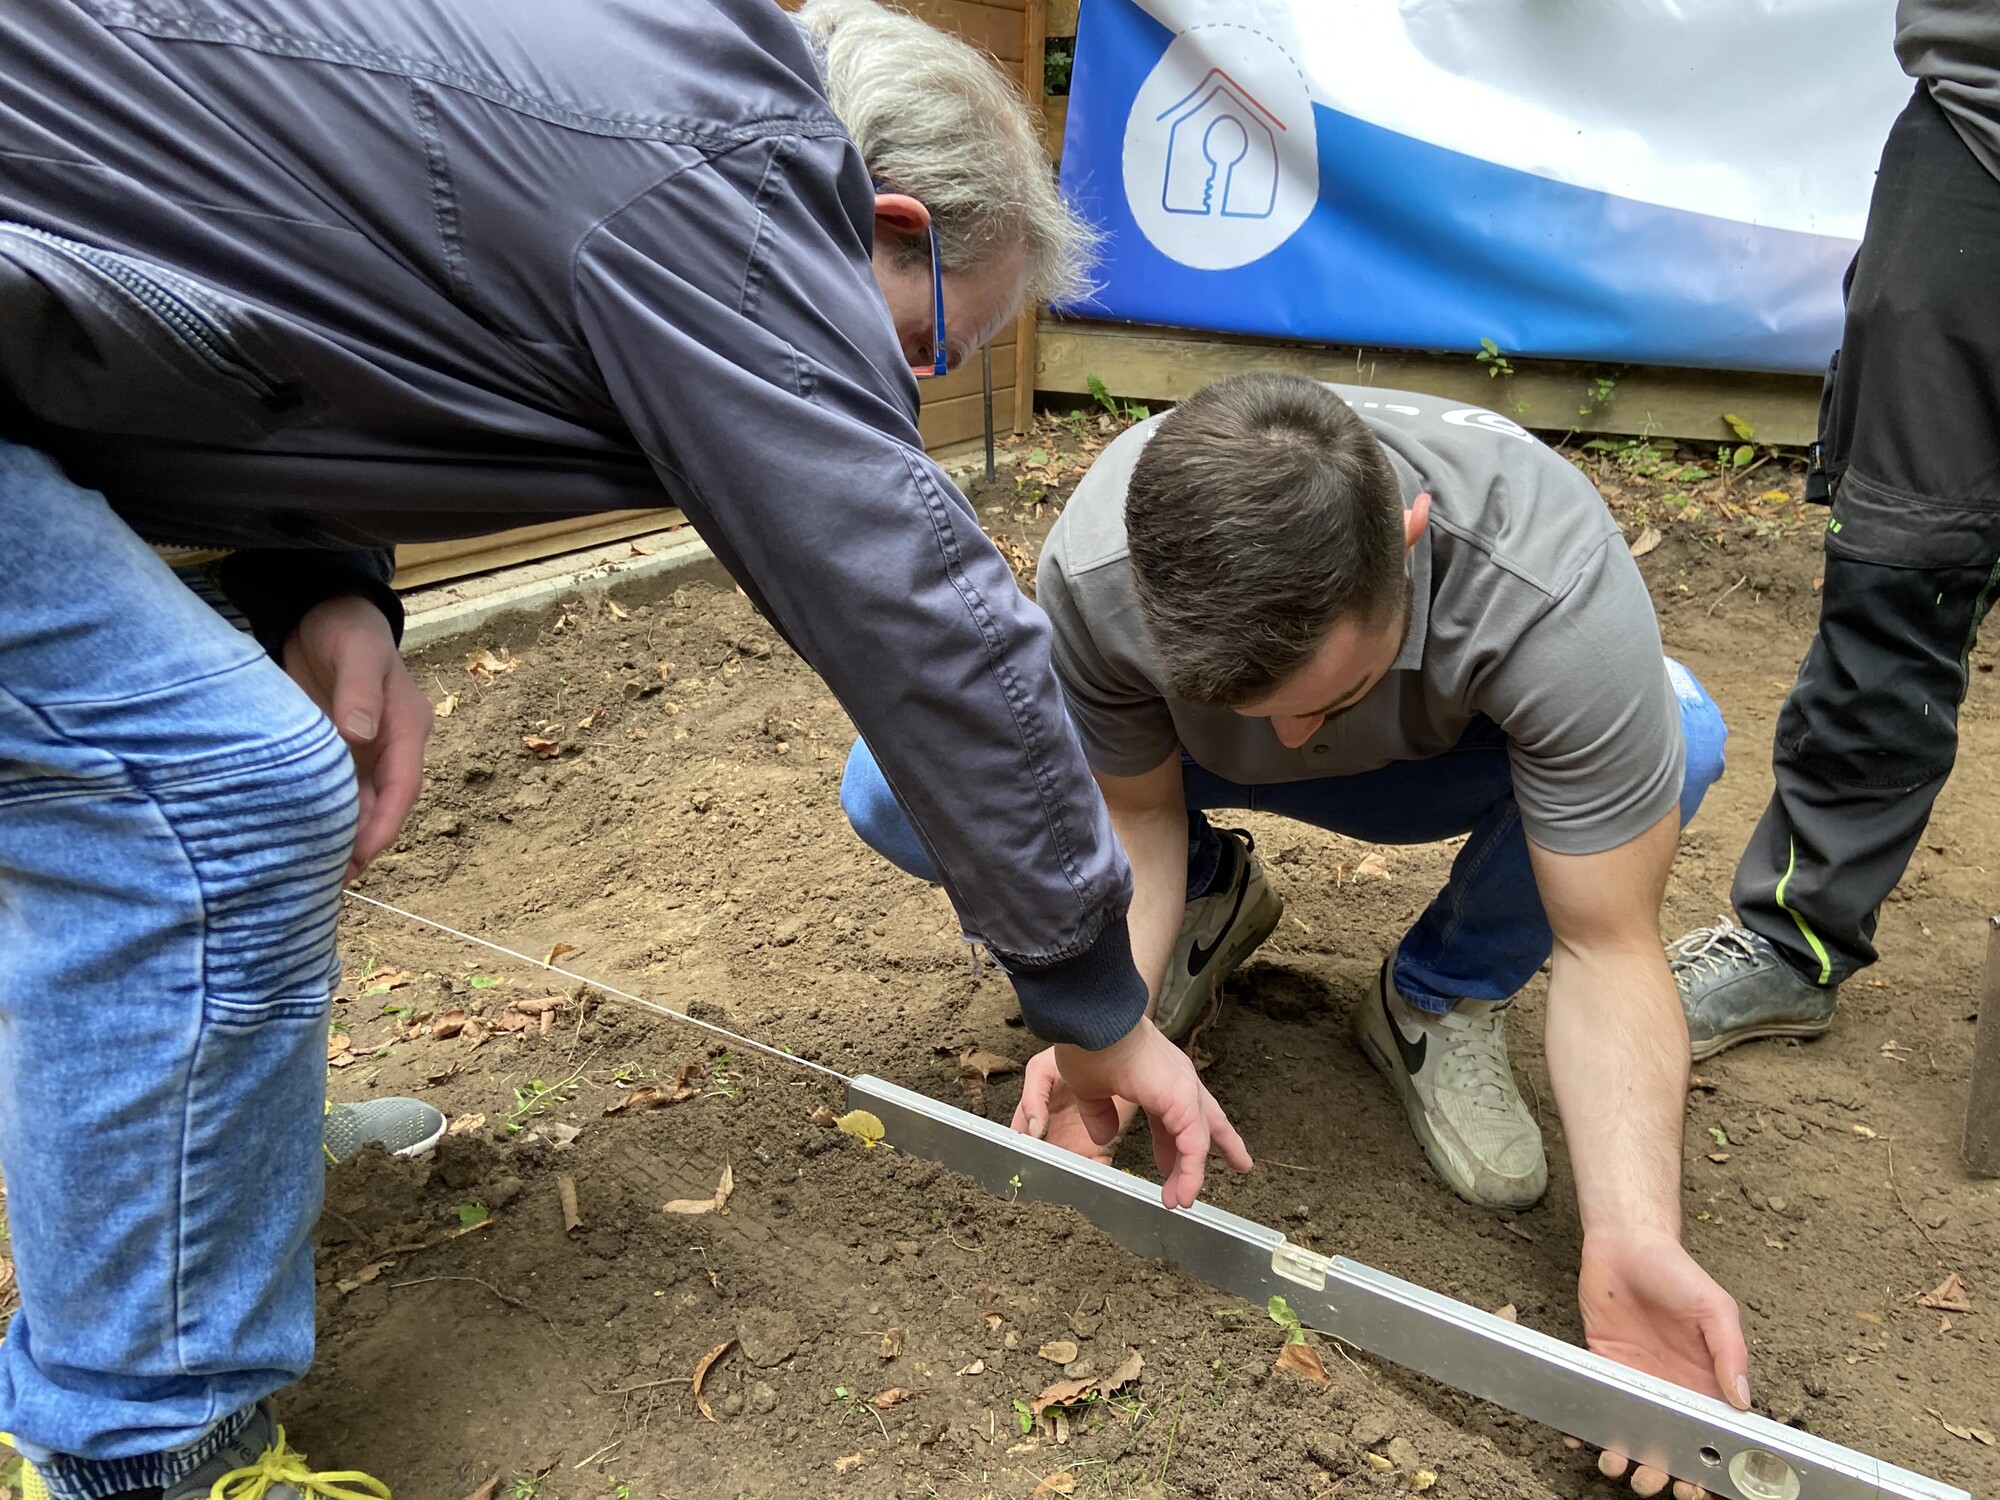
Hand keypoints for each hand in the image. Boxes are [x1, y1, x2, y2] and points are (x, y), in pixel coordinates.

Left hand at [283, 595, 432, 883]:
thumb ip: (360, 692)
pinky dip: (322, 819)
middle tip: (331, 883)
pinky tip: (298, 842)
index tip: (361, 855)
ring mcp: (362, 753)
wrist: (322, 611)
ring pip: (358, 806)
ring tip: (312, 876)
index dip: (385, 823)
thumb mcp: (356, 652)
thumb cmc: (346, 628)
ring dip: (342, 839)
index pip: (403, 785)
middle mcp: (389, 747)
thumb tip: (361, 734)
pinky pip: (334, 793)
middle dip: (362, 846)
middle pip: (383, 806)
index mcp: (406, 727)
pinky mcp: (334, 752)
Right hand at [1011, 1019, 1251, 1209]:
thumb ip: (1100, 1113)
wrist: (1092, 1022)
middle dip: (1222, 1144)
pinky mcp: (1182, 1101)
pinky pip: (1193, 1145)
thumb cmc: (1088, 1047)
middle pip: (1207, 1121)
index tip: (1178, 1160)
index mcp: (1160, 1077)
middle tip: (1240, 1164)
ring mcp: (1183, 1089)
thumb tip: (1103, 1138)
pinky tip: (1182, 1194)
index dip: (1182, 1136)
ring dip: (1189, 1172)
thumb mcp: (1091, 1088)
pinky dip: (1190, 1172)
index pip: (1181, 1111)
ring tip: (1180, 1201)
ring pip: (1199, 1138)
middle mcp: (1179, 1081)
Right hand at [1011, 1058, 1135, 1166]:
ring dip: (1069, 1175)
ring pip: (1069, 1168)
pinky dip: (1095, 1174)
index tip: (1024, 1162)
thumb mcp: (1042, 1069)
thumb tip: (1033, 1132)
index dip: (1020, 1154)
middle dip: (1044, 1171)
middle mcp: (1053, 1133)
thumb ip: (1031, 1099)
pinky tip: (1094, 1174)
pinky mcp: (1102, 1148)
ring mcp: (1077, 1143)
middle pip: (1045, 1161)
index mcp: (1035, 1116)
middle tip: (1048, 1175)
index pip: (1021, 1141)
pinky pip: (1096, 1167)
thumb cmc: (1076, 1055)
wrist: (1118, 1059)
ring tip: (1070, 1177)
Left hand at [1568, 1228, 1750, 1498]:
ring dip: (1623, 1456)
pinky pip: (1596, 1402)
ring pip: (1631, 1431)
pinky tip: (1578, 1438)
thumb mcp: (1714, 1308)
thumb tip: (1742, 1401)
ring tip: (1616, 1464)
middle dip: (1661, 1471)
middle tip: (1651, 1481)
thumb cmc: (1676, 1273)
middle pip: (1668, 1444)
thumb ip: (1730, 1353)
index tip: (1699, 1489)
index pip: (1711, 1433)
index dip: (1706, 1466)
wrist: (1627, 1243)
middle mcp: (1672, 1387)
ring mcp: (1636, 1379)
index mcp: (1706, 1380)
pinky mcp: (1602, 1365)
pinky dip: (1585, 1425)